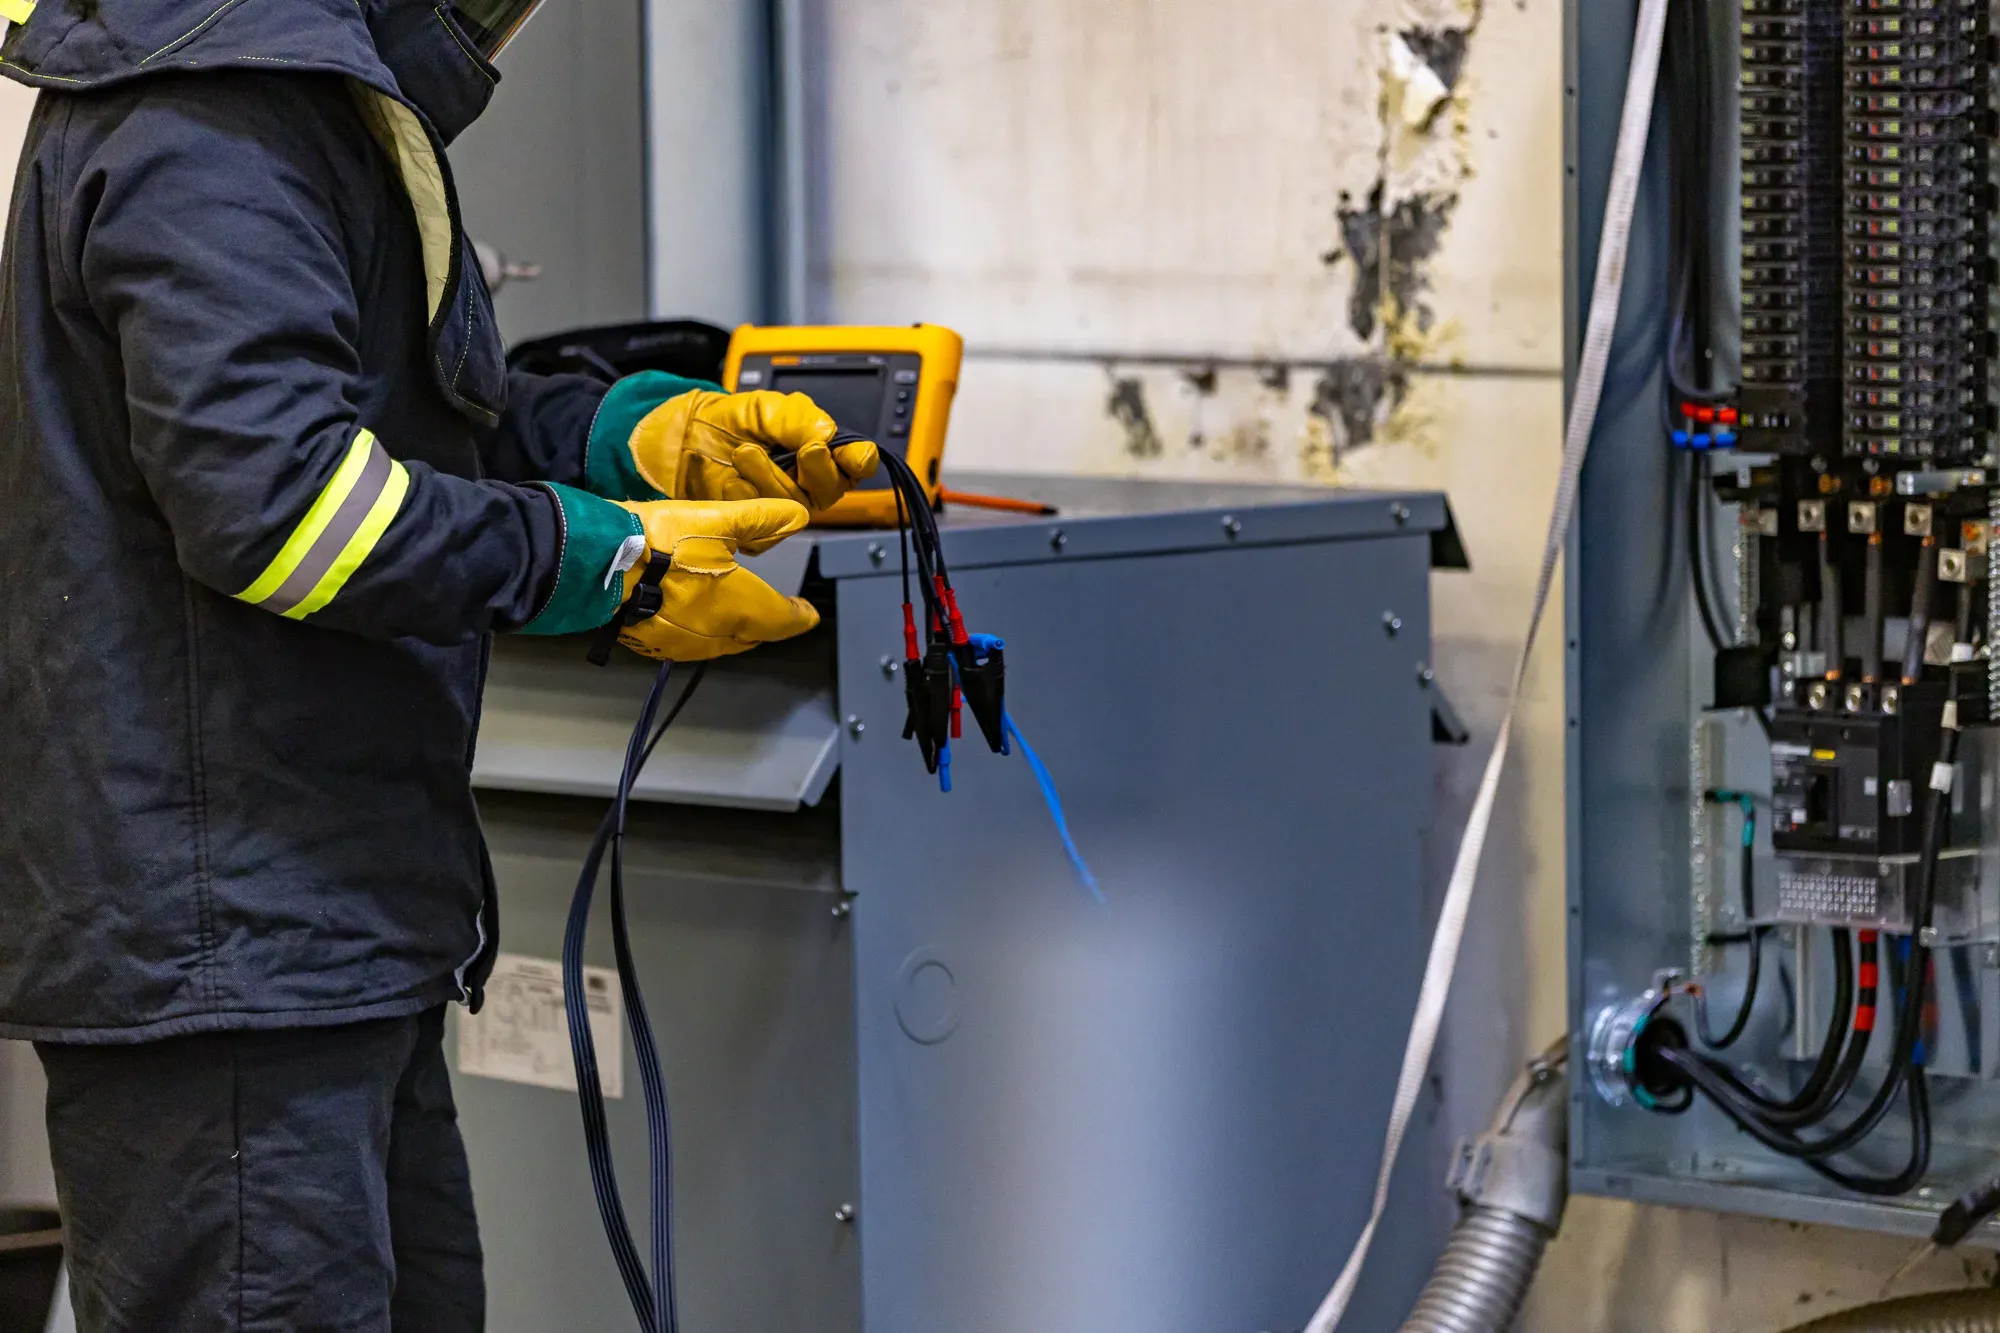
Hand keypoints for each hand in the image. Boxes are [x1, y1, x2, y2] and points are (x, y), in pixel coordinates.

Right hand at [613, 497, 817, 660]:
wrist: (592, 564)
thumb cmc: (657, 541)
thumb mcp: (715, 520)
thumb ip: (760, 519)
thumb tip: (799, 515)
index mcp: (739, 607)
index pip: (782, 620)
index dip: (799, 617)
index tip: (808, 615)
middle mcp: (716, 635)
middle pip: (753, 636)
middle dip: (767, 625)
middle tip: (776, 613)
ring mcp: (683, 644)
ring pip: (721, 644)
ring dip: (734, 631)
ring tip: (738, 615)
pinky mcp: (651, 645)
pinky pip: (690, 644)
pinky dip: (701, 632)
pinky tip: (692, 617)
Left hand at [627, 389, 878, 510]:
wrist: (688, 439)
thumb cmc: (732, 422)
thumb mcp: (768, 407)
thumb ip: (799, 418)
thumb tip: (828, 434)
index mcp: (825, 452)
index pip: (858, 462)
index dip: (858, 459)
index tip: (849, 453)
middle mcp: (813, 484)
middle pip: (832, 489)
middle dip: (815, 469)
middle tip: (801, 450)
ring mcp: (787, 509)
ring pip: (796, 507)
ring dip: (769, 477)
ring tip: (744, 452)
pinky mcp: (761, 530)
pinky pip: (765, 525)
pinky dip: (745, 498)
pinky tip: (733, 480)